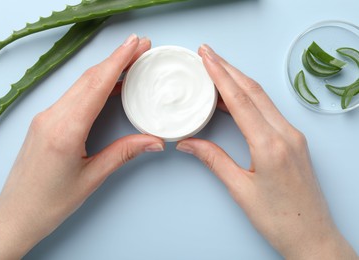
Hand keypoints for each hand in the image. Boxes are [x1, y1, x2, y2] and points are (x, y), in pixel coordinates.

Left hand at [0, 35, 163, 258]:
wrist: (16, 214)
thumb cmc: (51, 202)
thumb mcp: (92, 177)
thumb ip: (123, 153)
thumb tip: (154, 140)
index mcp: (65, 130)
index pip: (96, 86)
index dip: (118, 62)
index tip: (136, 44)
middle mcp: (52, 117)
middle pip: (88, 79)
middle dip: (116, 59)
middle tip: (141, 46)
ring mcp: (45, 117)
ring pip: (80, 85)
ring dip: (105, 70)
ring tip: (130, 61)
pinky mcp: (44, 121)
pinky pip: (73, 96)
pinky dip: (93, 85)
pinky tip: (109, 84)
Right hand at [177, 45, 357, 258]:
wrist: (311, 236)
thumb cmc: (279, 219)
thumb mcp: (240, 189)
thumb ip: (213, 160)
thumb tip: (188, 142)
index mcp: (271, 145)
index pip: (241, 100)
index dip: (220, 76)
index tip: (206, 58)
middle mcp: (286, 134)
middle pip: (253, 91)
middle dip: (228, 69)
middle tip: (207, 54)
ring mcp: (293, 136)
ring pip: (262, 98)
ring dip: (239, 81)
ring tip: (216, 69)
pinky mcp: (294, 141)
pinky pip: (268, 111)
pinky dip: (249, 98)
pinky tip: (234, 97)